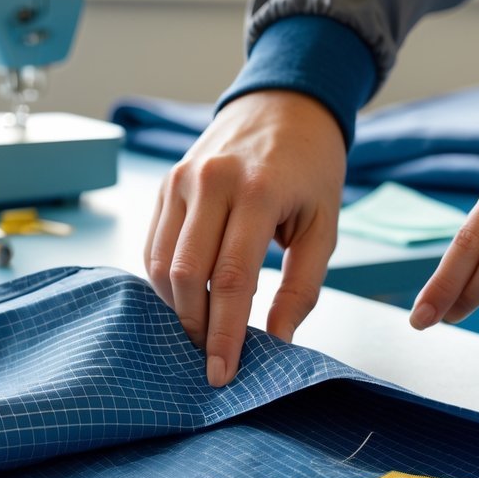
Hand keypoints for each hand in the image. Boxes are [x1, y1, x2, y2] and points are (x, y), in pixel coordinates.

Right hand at [145, 90, 346, 385]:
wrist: (285, 105)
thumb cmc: (311, 169)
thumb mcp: (325, 227)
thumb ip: (302, 287)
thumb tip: (277, 340)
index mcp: (257, 191)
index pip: (230, 279)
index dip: (224, 333)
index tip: (222, 372)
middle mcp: (211, 181)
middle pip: (186, 275)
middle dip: (195, 327)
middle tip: (210, 362)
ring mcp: (181, 180)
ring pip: (161, 264)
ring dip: (177, 308)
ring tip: (201, 333)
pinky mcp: (166, 184)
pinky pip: (153, 245)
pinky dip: (165, 281)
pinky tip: (187, 301)